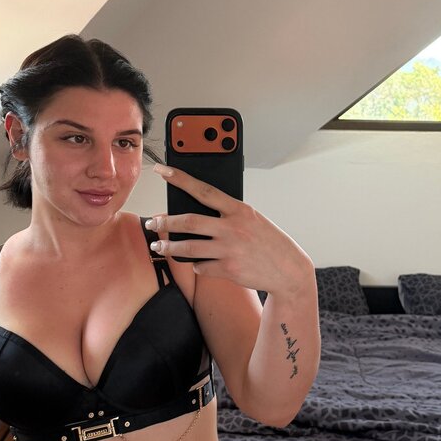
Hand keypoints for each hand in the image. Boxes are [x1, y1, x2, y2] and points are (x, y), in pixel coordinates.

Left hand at [146, 163, 314, 297]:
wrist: (287, 269)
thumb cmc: (268, 241)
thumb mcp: (252, 219)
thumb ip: (227, 214)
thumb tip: (197, 212)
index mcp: (238, 209)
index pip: (203, 190)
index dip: (180, 179)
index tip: (162, 170)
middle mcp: (232, 228)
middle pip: (188, 222)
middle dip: (165, 222)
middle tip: (152, 223)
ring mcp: (229, 250)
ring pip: (188, 247)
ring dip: (169, 247)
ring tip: (159, 247)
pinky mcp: (228, 270)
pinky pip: (201, 267)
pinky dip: (196, 265)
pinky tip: (197, 263)